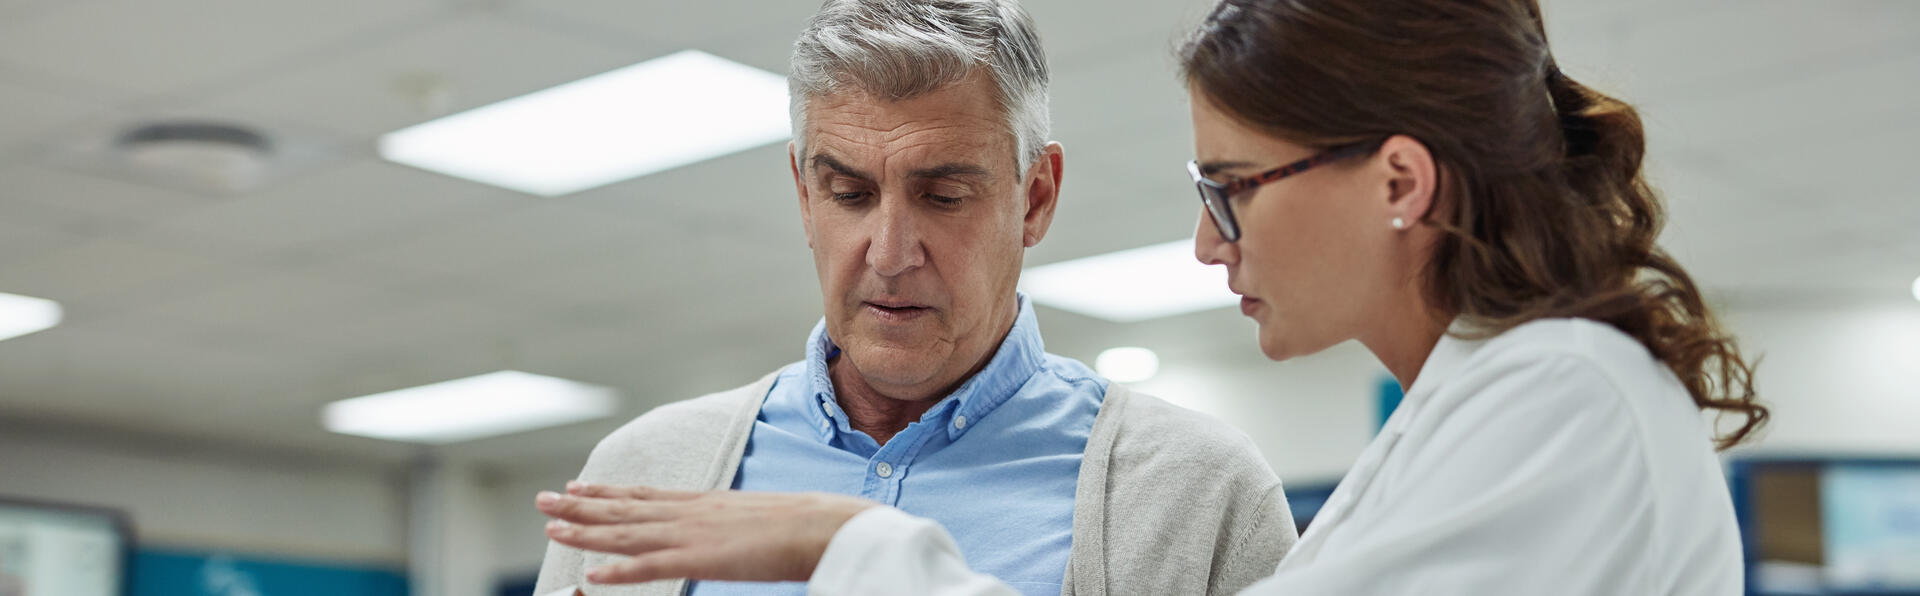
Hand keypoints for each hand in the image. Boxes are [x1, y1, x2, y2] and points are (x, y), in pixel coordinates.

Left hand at [536, 483, 877, 584]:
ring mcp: (692, 535)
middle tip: (543, 501)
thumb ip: (726, 524)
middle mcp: (689, 513)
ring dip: (586, 532)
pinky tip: (593, 576)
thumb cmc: (798, 525)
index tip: (577, 488)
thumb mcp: (751, 518)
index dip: (607, 494)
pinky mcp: (701, 560)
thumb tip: (718, 531)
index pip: (643, 497)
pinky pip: (651, 567)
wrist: (821, 525)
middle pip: (623, 510)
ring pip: (627, 535)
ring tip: (551, 531)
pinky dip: (620, 572)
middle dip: (580, 507)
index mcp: (702, 503)